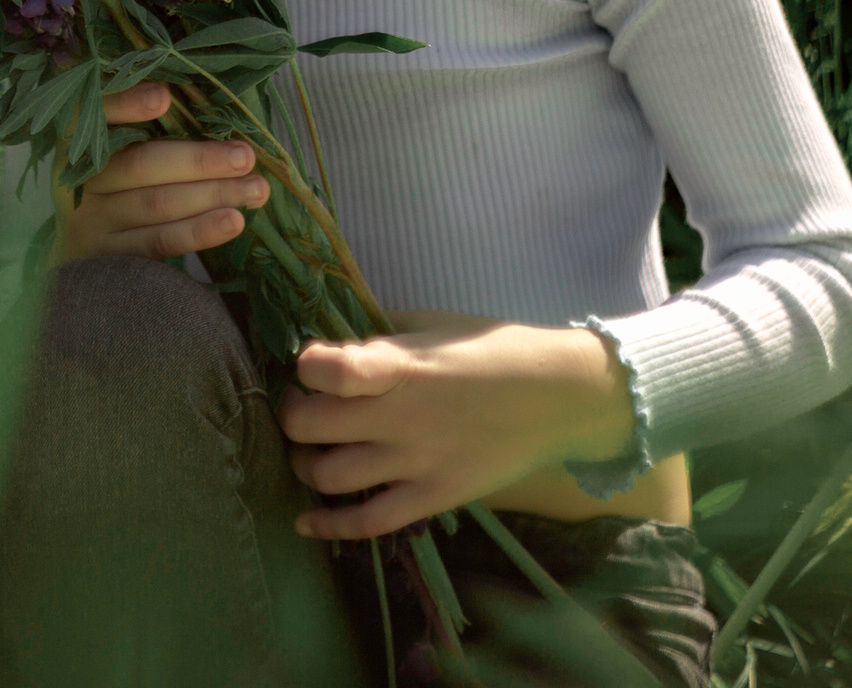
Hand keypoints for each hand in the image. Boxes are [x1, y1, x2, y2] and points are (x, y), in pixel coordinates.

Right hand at [50, 81, 270, 263]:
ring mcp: (92, 222)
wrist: (71, 251)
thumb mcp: (111, 144)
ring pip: (156, 205)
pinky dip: (199, 231)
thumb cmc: (109, 179)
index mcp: (76, 139)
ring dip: (212, 195)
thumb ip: (139, 122)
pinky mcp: (110, 257)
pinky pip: (159, 243)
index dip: (126, 104)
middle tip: (245, 156)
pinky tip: (233, 221)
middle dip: (199, 161)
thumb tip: (198, 97)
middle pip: (139, 166)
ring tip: (256, 189)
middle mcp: (79, 180)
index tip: (165, 96)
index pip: (96, 114)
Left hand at [277, 316, 634, 539]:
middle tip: (300, 406)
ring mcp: (415, 463)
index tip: (310, 362)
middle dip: (292, 414)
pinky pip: (369, 522)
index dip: (305, 365)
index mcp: (402, 366)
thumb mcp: (433, 326)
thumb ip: (381, 339)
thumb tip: (332, 348)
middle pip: (311, 425)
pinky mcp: (433, 498)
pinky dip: (329, 524)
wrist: (558, 398)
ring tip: (311, 450)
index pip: (329, 370)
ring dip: (304, 463)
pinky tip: (306, 520)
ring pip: (328, 475)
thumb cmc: (494, 349)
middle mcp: (400, 417)